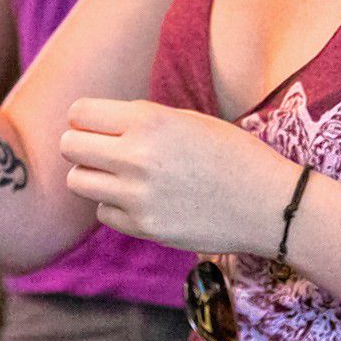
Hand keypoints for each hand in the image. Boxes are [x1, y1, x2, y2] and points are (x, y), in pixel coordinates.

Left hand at [59, 98, 298, 255]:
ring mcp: (139, 195)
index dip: (86, 119)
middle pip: (69, 146)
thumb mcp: (185, 120)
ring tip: (122, 176)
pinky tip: (144, 201)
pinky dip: (115, 206)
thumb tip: (84, 124)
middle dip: (82, 146)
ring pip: (78, 181)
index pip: (79, 113)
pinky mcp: (145, 227)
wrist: (272, 204)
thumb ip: (136, 119)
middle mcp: (137, 156)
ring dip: (93, 177)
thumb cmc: (231, 154)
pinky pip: (103, 212)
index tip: (101, 126)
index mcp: (149, 120)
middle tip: (105, 151)